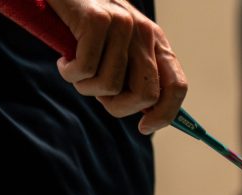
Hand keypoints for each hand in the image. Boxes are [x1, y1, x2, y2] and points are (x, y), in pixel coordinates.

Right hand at [48, 0, 186, 133]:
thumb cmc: (87, 28)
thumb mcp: (119, 50)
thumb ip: (135, 76)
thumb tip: (148, 115)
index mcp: (157, 43)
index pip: (177, 86)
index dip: (165, 114)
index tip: (144, 127)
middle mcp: (145, 33)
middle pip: (146, 95)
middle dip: (118, 107)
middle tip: (97, 93)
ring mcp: (123, 25)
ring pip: (110, 86)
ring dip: (85, 87)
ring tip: (75, 69)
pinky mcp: (97, 19)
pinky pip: (86, 69)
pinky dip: (69, 72)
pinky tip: (65, 59)